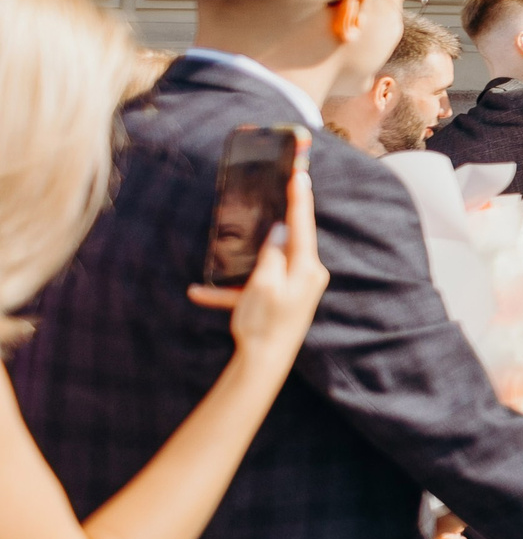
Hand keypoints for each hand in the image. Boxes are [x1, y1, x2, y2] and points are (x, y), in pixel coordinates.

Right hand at [188, 159, 327, 374]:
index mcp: (306, 268)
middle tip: (280, 188)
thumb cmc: (264, 323)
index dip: (300, 199)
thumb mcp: (264, 284)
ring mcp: (294, 287)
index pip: (303, 226)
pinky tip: (200, 294)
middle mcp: (306, 275)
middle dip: (278, 220)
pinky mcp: (280, 298)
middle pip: (289, 240)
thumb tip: (280, 232)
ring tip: (234, 237)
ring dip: (242, 263)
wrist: (263, 363)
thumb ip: (271, 255)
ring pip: (266, 263)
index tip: (300, 175)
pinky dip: (232, 290)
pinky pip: (256, 286)